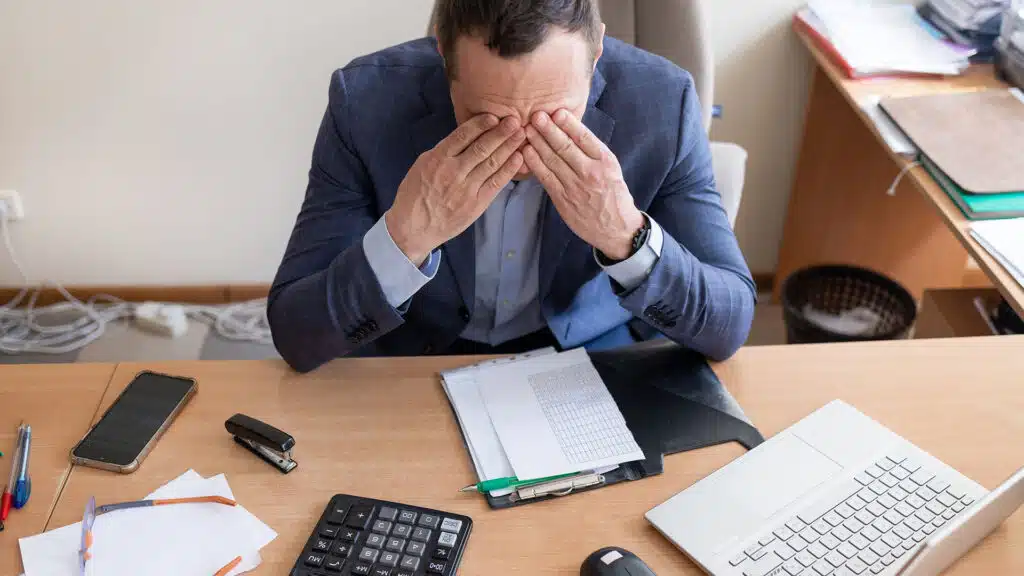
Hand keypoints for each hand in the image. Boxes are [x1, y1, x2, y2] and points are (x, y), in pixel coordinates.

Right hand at [386, 114, 524, 264]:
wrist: (413, 227)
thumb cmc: (415, 194)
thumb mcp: (422, 165)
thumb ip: (444, 152)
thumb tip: (465, 137)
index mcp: (438, 158)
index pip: (462, 136)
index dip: (480, 125)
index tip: (495, 116)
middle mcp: (453, 171)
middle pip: (481, 148)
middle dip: (500, 133)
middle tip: (516, 120)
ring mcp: (466, 188)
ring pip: (492, 163)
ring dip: (509, 148)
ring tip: (521, 135)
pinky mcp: (476, 204)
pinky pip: (495, 183)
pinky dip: (508, 170)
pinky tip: (519, 159)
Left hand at [523, 110, 643, 260]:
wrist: (616, 227)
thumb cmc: (612, 193)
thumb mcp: (611, 168)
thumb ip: (592, 151)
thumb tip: (571, 128)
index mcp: (605, 161)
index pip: (585, 138)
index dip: (569, 124)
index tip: (556, 112)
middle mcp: (591, 172)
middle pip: (566, 147)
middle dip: (549, 130)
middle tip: (536, 115)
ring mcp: (575, 186)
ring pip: (553, 161)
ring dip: (538, 144)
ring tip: (527, 129)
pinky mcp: (563, 199)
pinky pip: (546, 178)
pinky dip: (535, 164)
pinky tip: (526, 152)